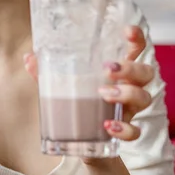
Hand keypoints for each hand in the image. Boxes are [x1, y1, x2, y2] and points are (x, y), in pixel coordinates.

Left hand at [24, 25, 153, 141]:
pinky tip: (107, 125)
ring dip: (127, 94)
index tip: (127, 31)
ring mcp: (129, 110)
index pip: (135, 49)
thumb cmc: (77, 103)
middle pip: (145, 72)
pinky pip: (135, 132)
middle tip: (107, 69)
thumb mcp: (60, 85)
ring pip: (144, 98)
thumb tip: (29, 58)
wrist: (83, 143)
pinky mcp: (125, 132)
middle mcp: (129, 87)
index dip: (136, 38)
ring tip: (103, 93)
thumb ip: (45, 72)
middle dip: (130, 68)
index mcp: (117, 71)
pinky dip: (124, 129)